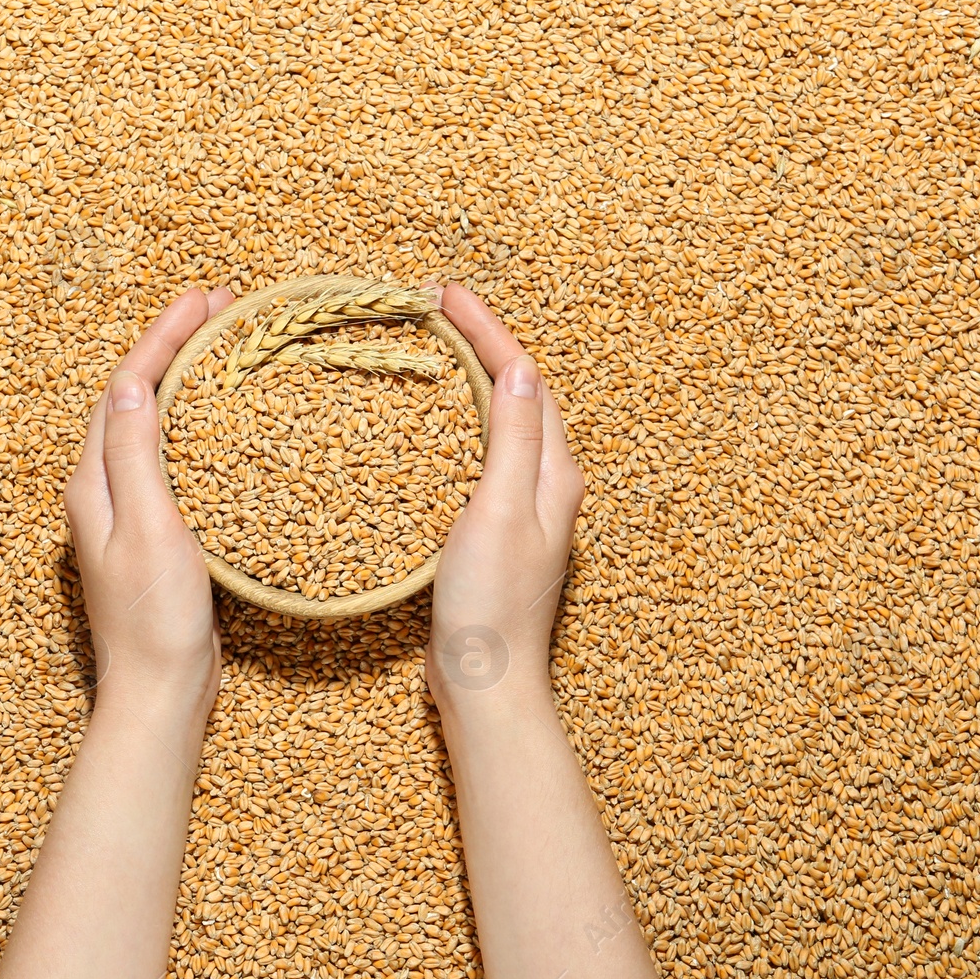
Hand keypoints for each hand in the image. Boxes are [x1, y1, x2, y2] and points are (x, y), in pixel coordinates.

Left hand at [65, 286, 234, 717]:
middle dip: (173, 346)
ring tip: (225, 347)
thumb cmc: (155, 619)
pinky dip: (196, 423)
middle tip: (221, 309)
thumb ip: (136, 456)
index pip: (126, 388)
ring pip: (153, 424)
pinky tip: (225, 421)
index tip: (202, 299)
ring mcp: (129, 510)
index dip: (162, 337)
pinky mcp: (157, 531)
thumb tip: (134, 385)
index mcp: (94, 483)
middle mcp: (103, 490)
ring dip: (184, 379)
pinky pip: (172, 457)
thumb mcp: (149, 528)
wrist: (160, 691)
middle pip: (135, 396)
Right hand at [428, 284, 585, 713]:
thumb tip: (518, 368)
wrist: (484, 684)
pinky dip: (454, 423)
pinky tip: (425, 425)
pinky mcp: (491, 531)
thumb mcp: (499, 510)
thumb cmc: (491, 604)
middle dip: (480, 343)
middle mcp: (545, 485)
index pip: (523, 378)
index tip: (445, 294)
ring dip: (468, 379)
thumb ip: (511, 440)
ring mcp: (519, 509)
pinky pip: (477, 455)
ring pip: (498, 422)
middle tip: (434, 309)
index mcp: (553, 474)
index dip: (487, 330)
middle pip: (516, 392)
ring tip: (429, 348)